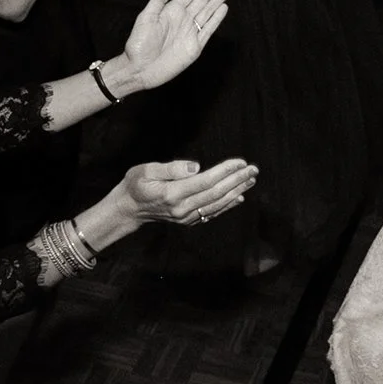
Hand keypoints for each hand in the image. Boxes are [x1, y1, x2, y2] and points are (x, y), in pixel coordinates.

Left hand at [117, 0, 235, 90]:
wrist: (140, 69)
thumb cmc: (138, 44)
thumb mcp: (145, 18)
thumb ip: (158, 0)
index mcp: (172, 10)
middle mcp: (184, 18)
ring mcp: (191, 31)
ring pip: (209, 10)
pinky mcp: (195, 46)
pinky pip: (208, 29)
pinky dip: (217, 18)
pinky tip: (224, 7)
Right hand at [123, 156, 259, 224]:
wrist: (129, 209)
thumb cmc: (135, 184)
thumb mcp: (145, 170)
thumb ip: (171, 169)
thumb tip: (195, 167)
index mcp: (172, 194)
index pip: (206, 181)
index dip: (225, 171)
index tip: (240, 162)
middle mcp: (182, 208)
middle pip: (216, 193)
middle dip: (237, 180)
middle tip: (253, 169)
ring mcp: (186, 217)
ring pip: (217, 204)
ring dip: (237, 191)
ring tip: (251, 179)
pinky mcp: (188, 220)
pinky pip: (211, 213)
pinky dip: (227, 205)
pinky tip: (239, 197)